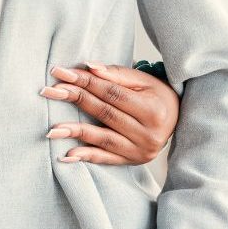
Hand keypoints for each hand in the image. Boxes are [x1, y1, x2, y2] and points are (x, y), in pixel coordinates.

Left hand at [42, 63, 179, 164]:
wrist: (179, 121)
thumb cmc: (157, 96)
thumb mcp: (144, 81)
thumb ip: (116, 75)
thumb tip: (89, 68)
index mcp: (153, 110)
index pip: (111, 93)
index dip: (84, 82)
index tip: (59, 72)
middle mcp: (148, 133)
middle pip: (104, 113)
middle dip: (74, 99)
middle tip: (48, 91)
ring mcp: (140, 150)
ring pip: (102, 139)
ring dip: (75, 132)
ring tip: (52, 129)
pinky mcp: (132, 161)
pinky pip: (106, 159)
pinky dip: (86, 156)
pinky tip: (67, 155)